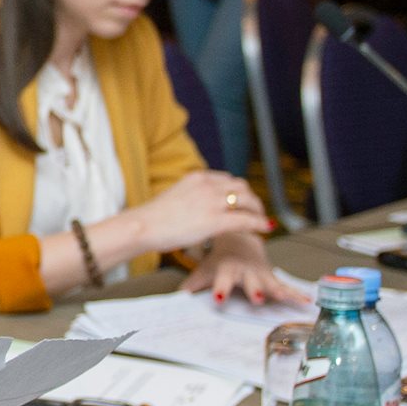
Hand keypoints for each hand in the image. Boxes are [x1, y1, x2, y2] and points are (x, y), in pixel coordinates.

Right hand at [132, 170, 269, 253]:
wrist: (142, 226)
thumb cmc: (152, 218)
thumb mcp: (174, 196)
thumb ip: (190, 196)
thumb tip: (196, 208)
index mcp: (197, 177)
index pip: (228, 179)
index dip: (239, 191)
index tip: (242, 201)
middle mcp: (208, 185)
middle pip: (242, 187)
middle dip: (252, 199)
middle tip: (255, 211)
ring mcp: (213, 201)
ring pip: (247, 201)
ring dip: (257, 210)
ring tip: (260, 220)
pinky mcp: (216, 220)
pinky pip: (246, 220)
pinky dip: (258, 223)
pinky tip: (264, 228)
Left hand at [182, 233, 307, 306]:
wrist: (239, 239)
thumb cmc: (219, 259)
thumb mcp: (205, 269)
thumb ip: (193, 283)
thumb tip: (176, 298)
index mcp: (227, 267)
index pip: (222, 279)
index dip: (220, 288)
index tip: (219, 299)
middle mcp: (245, 270)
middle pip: (250, 281)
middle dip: (254, 289)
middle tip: (257, 298)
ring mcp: (260, 272)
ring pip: (270, 282)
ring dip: (278, 290)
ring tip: (286, 298)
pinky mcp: (271, 276)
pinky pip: (285, 285)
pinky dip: (296, 293)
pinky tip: (307, 301)